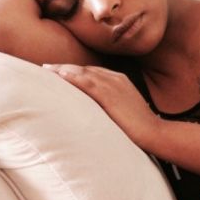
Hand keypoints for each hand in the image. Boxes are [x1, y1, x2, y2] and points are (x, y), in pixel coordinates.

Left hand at [43, 64, 159, 148]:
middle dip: (65, 67)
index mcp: (120, 80)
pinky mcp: (109, 94)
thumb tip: (96, 110)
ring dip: (63, 69)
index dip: (75, 70)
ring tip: (47, 70)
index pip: (92, 71)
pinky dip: (71, 76)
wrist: (153, 132)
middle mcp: (116, 78)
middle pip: (85, 69)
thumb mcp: (124, 110)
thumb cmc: (140, 127)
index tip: (59, 72)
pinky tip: (59, 75)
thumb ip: (110, 105)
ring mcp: (113, 84)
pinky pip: (86, 82)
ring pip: (83, 72)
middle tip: (46, 68)